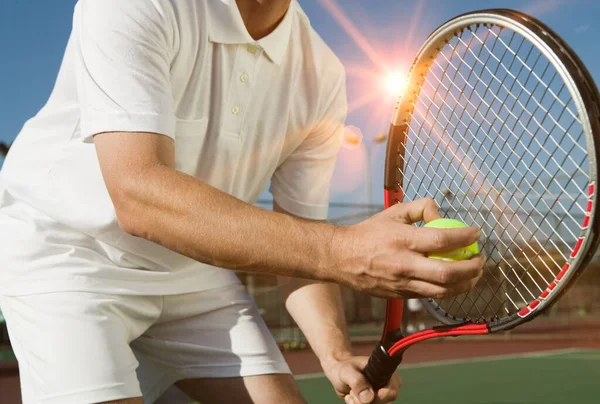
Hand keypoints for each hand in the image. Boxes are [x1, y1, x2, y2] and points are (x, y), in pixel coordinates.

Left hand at [322, 355, 400, 402]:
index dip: (382, 396)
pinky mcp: (374, 401)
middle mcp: (387, 385)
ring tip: (350, 392)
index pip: (391, 391)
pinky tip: (351, 397)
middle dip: (364, 400)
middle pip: (383, 402)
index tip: (368, 395)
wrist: (338, 373)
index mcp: (386, 373)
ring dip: (359, 402)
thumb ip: (357, 382)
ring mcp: (381, 395)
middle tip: (352, 391)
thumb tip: (369, 398)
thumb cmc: (344, 368)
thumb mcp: (347, 371)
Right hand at [331, 198, 483, 298]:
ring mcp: (402, 283)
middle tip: (480, 259)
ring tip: (474, 274)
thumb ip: (420, 208)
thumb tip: (441, 215)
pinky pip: (431, 296)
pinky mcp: (400, 295)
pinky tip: (455, 282)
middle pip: (447, 272)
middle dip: (471, 267)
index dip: (465, 237)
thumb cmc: (369, 233)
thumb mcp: (393, 213)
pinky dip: (448, 290)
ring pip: (442, 290)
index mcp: (402, 239)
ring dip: (465, 284)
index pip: (442, 239)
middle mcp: (404, 264)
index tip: (476, 234)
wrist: (342, 258)